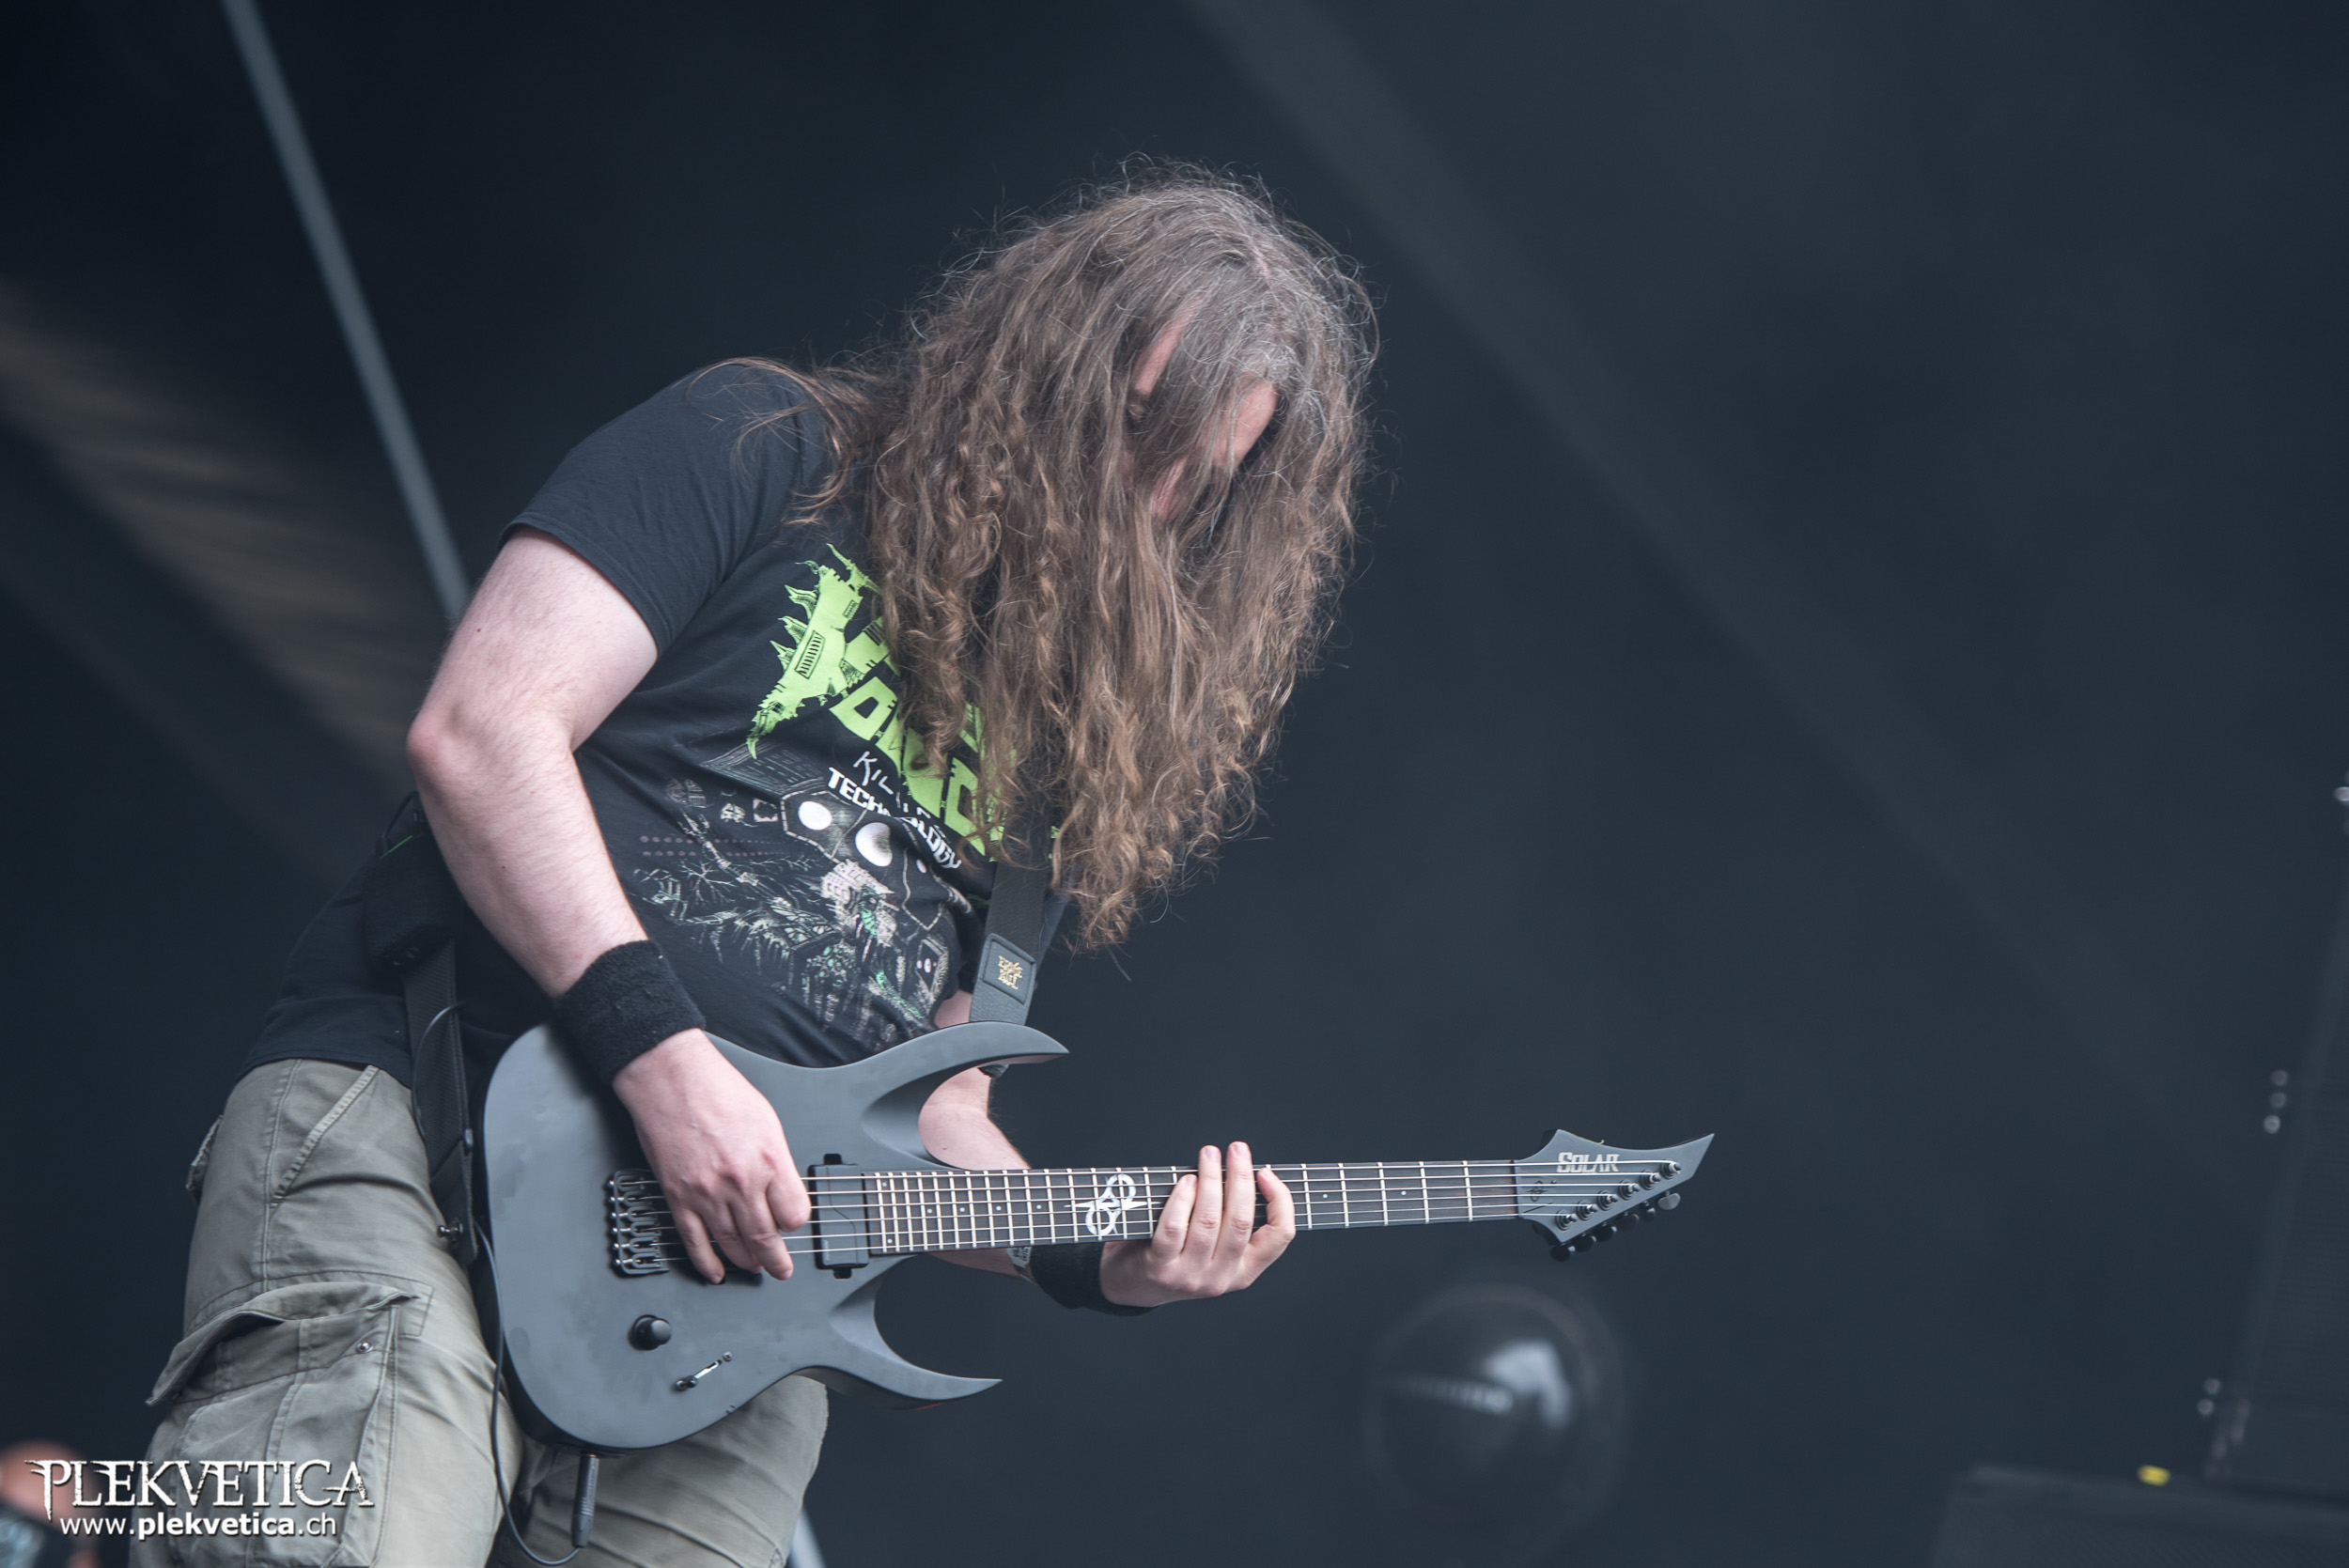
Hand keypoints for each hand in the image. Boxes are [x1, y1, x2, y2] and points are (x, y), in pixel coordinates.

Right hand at [612, 1030, 809, 1282]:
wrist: (671, 1078)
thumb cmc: (716, 1089)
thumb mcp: (766, 1120)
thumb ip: (775, 1159)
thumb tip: (780, 1188)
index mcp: (768, 1160)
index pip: (794, 1214)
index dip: (795, 1222)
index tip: (792, 1222)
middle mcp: (740, 1181)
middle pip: (766, 1236)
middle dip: (776, 1259)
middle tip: (781, 1269)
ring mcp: (707, 1193)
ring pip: (732, 1244)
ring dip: (746, 1261)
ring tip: (755, 1268)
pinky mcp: (678, 1197)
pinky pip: (695, 1241)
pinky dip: (706, 1262)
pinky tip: (716, 1271)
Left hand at [1099, 1142, 1293, 1307]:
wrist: (1132, 1285)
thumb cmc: (1178, 1254)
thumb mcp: (1217, 1249)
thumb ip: (1232, 1221)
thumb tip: (1243, 1171)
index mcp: (1244, 1271)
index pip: (1279, 1236)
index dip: (1279, 1200)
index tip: (1266, 1172)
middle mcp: (1221, 1277)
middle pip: (1241, 1221)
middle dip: (1241, 1178)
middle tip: (1237, 1149)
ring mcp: (1190, 1275)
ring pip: (1209, 1221)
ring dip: (1211, 1181)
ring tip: (1209, 1155)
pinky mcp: (1160, 1268)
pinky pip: (1175, 1227)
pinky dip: (1182, 1199)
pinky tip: (1186, 1180)